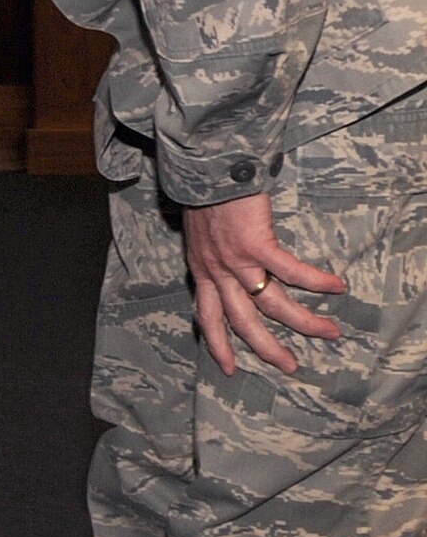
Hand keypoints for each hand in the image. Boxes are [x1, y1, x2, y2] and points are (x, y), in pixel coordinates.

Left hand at [183, 191, 345, 375]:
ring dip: (304, 322)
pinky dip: (316, 282)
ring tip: (331, 332)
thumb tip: (229, 264)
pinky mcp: (256, 244)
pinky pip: (291, 272)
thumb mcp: (198, 234)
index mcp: (201, 270)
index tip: (229, 368)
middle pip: (243, 322)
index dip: (218, 344)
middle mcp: (216, 271)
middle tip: (290, 366)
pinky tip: (337, 287)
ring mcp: (236, 261)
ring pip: (273, 305)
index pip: (208, 317)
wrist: (206, 169)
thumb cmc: (204, 195)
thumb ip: (212, 253)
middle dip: (268, 348)